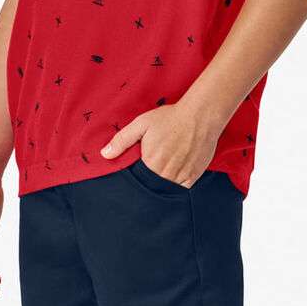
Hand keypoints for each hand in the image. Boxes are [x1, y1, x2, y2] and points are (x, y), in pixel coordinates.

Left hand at [99, 102, 225, 188]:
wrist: (200, 116)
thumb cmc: (170, 118)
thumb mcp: (142, 124)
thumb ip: (122, 140)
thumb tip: (105, 154)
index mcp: (151, 162)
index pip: (138, 181)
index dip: (136, 180)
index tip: (136, 175)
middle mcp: (166, 172)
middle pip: (152, 187)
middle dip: (148, 184)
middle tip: (149, 175)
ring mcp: (181, 175)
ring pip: (167, 189)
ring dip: (162, 186)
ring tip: (161, 175)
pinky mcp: (194, 175)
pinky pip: (182, 189)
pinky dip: (177, 185)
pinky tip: (174, 176)